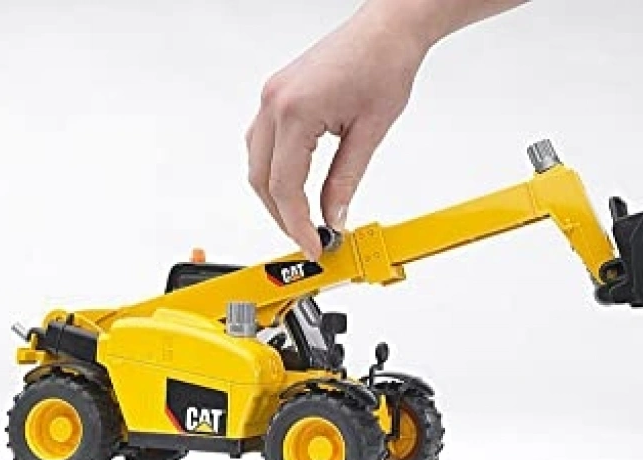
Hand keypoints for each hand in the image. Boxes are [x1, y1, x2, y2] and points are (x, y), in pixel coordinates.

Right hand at [246, 5, 429, 259]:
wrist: (386, 30)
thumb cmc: (383, 64)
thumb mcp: (370, 133)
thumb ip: (346, 180)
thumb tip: (335, 216)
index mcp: (295, 112)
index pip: (285, 186)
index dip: (296, 224)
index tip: (313, 246)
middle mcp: (274, 102)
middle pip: (262, 179)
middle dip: (282, 215)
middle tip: (308, 238)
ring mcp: (271, 96)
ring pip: (257, 162)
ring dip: (275, 194)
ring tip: (302, 219)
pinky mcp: (277, 94)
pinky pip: (263, 141)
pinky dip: (275, 170)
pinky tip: (296, 186)